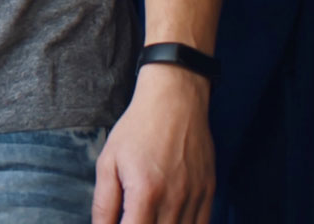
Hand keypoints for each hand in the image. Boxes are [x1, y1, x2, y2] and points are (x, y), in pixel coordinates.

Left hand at [93, 66, 214, 223]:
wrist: (174, 102)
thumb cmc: (137, 130)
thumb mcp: (108, 162)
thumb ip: (104, 203)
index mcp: (145, 192)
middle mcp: (174, 199)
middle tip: (132, 217)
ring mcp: (195, 197)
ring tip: (149, 216)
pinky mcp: (209, 192)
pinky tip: (170, 220)